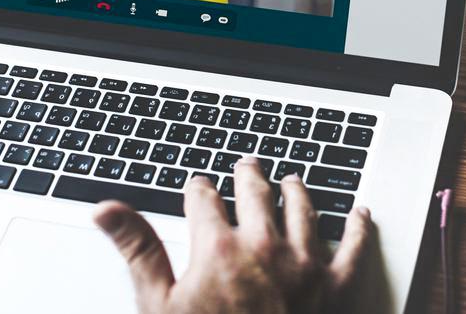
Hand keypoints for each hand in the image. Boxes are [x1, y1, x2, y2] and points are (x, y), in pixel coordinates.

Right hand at [95, 156, 371, 313]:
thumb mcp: (159, 306)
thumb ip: (137, 249)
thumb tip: (106, 209)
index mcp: (218, 247)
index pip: (205, 198)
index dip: (199, 189)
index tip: (198, 186)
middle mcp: (265, 245)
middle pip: (257, 192)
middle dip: (248, 175)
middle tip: (247, 166)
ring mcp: (305, 263)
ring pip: (304, 208)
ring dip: (296, 190)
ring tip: (291, 181)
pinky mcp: (338, 286)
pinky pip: (355, 245)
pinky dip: (358, 226)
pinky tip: (359, 214)